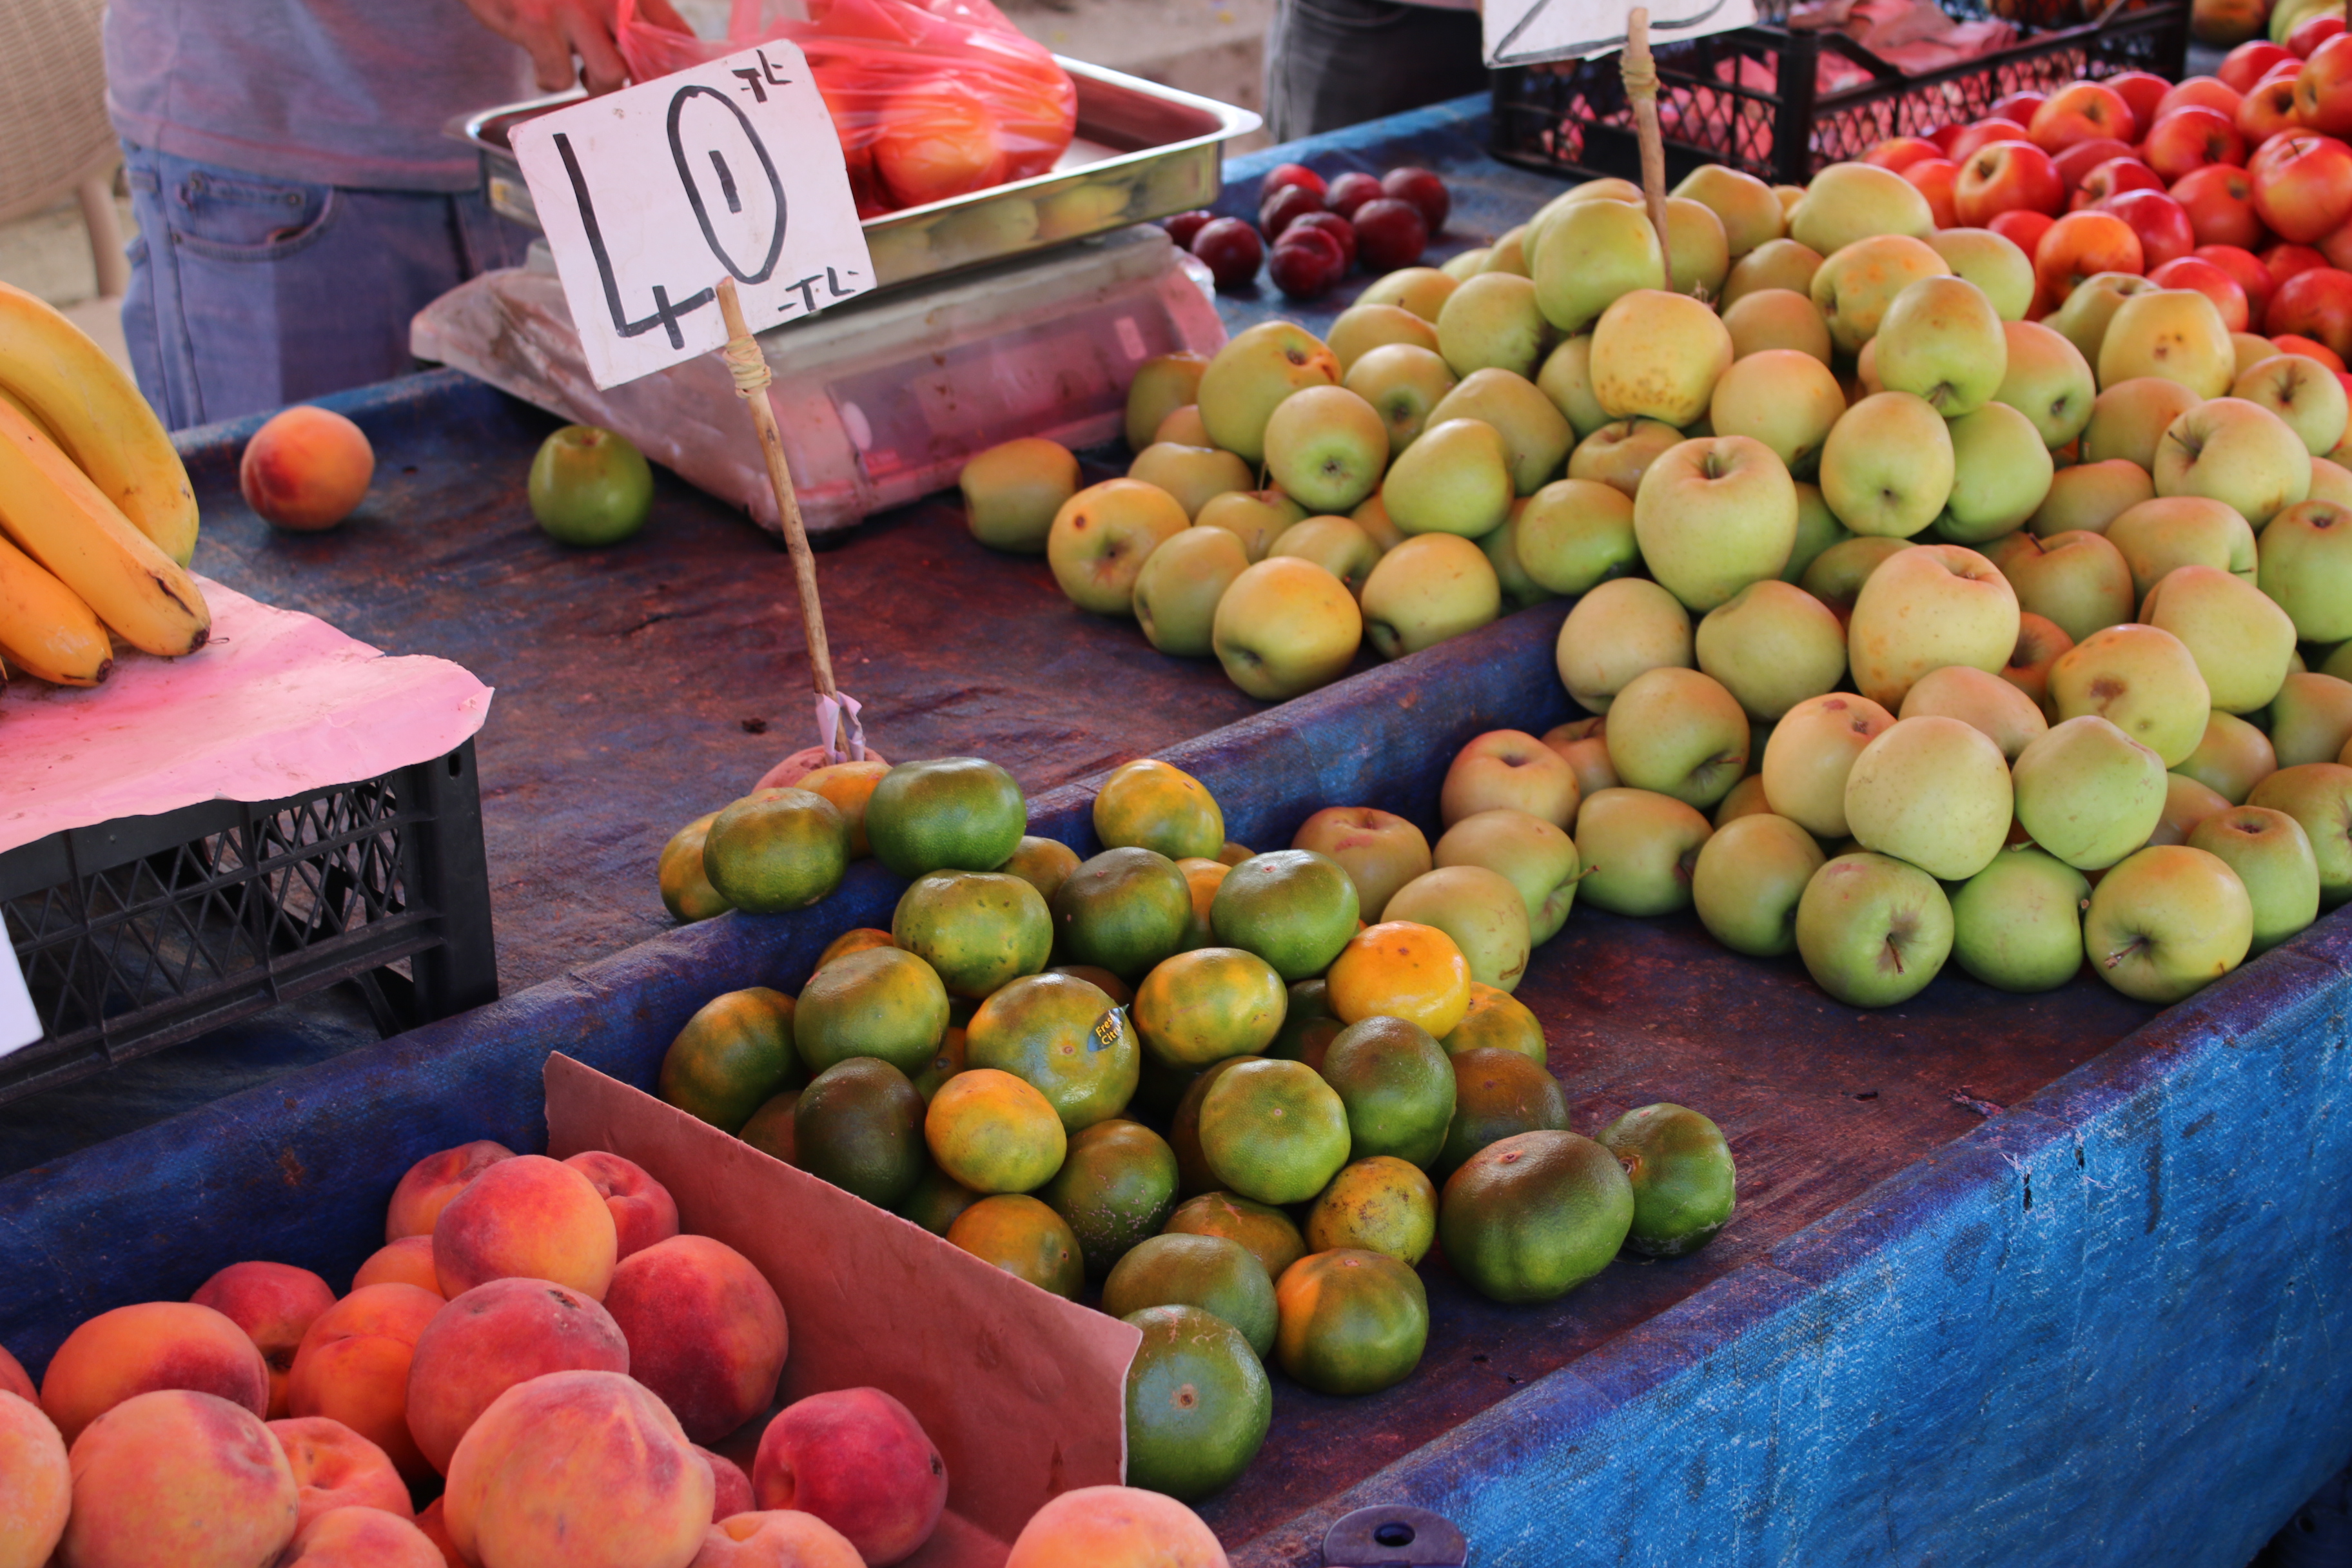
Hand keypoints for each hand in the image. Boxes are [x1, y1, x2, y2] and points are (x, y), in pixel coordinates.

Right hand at [459, 0, 687, 94]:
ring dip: (594, 87)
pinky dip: (549, 79)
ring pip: (609, 75)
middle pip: (647, 61)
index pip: (674, 34)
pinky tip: (541, 62)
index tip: (672, 88)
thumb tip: (662, 60)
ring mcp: (574, 9)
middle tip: (616, 87)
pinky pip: (559, 78)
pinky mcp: (539, 23)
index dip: (678, 68)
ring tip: (580, 73)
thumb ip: (628, 15)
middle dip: (635, 86)